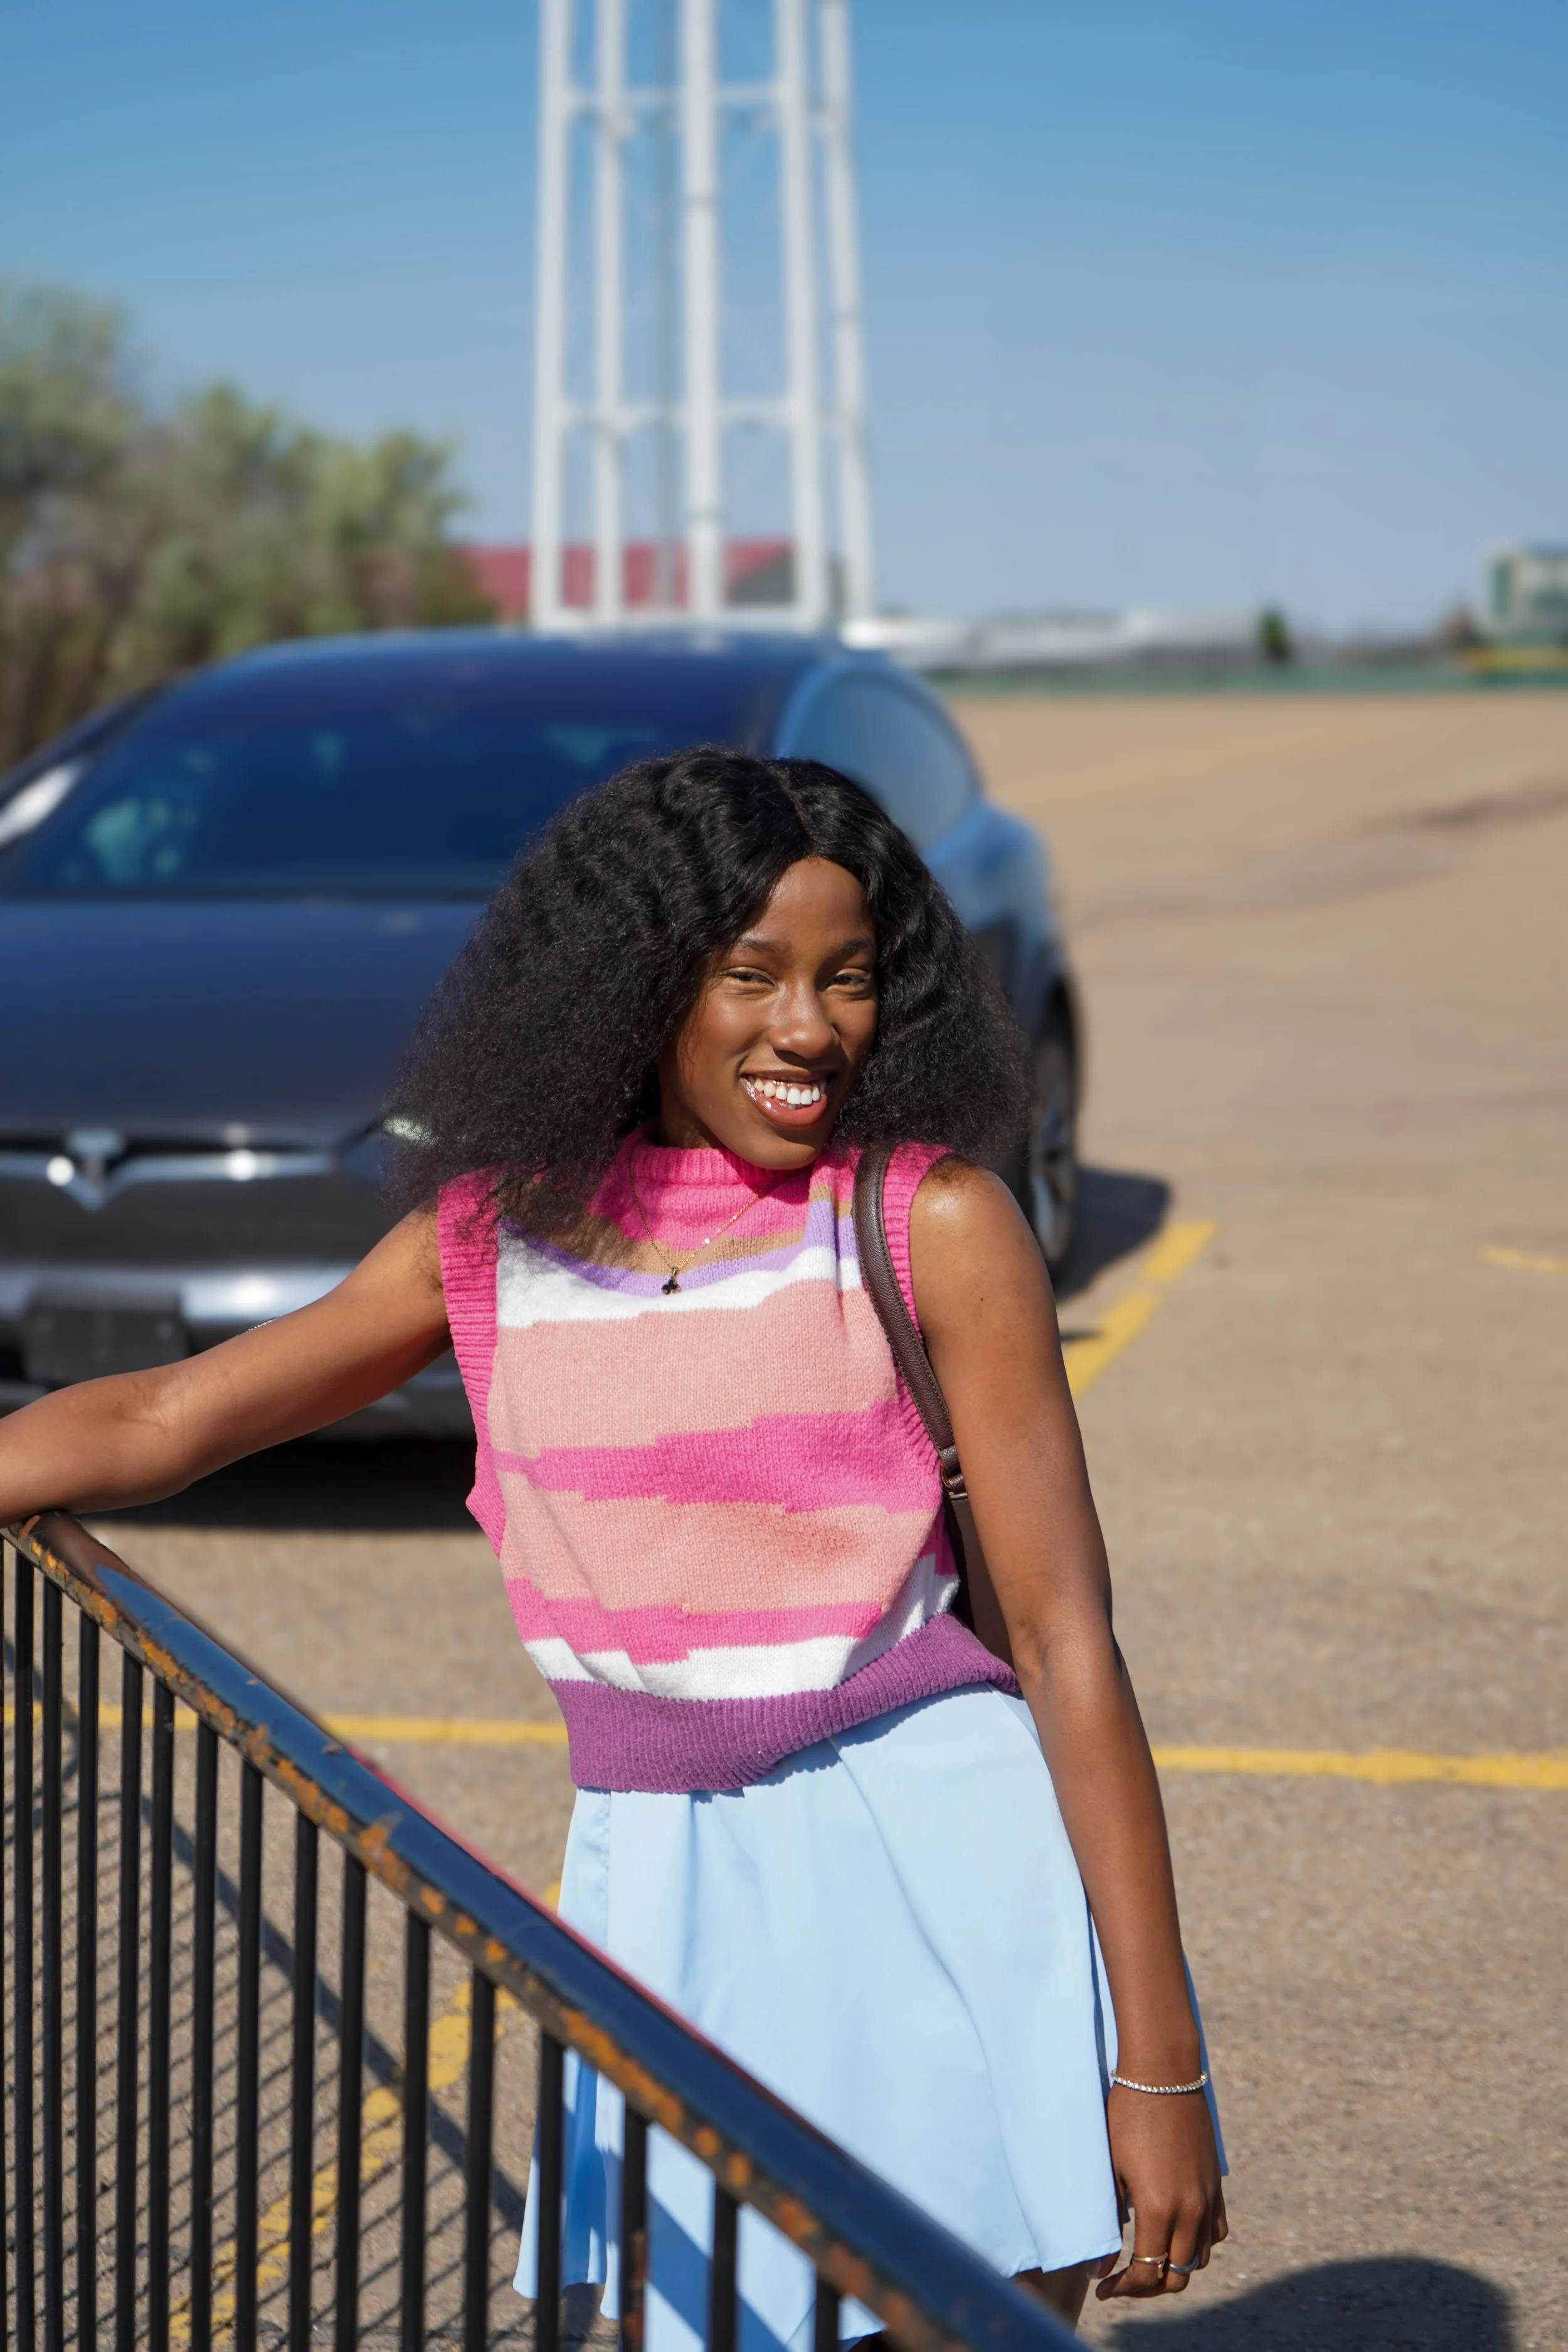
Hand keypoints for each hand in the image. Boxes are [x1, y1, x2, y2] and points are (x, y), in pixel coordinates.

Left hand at [1094, 2084, 1226, 2299]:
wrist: (1164, 2074)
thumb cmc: (1127, 2115)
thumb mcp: (1111, 2169)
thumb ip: (1109, 2220)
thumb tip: (1099, 2267)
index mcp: (1158, 2209)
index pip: (1147, 2273)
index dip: (1124, 2288)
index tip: (1102, 2286)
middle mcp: (1190, 2211)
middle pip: (1176, 2276)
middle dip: (1148, 2287)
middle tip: (1123, 2280)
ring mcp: (1208, 2198)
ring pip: (1200, 2259)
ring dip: (1175, 2267)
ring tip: (1148, 2261)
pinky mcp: (1216, 2185)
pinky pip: (1216, 2232)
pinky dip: (1199, 2244)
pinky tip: (1177, 2234)